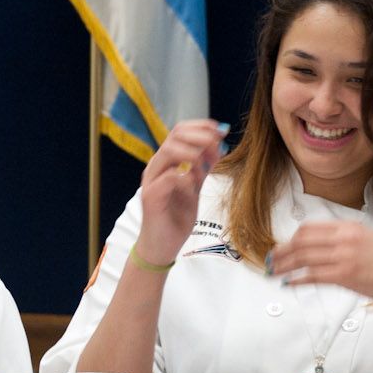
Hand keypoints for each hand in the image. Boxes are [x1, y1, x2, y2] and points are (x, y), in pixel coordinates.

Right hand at [135, 119, 227, 267]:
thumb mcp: (195, 187)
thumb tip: (219, 145)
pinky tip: (194, 188)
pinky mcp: (150, 197)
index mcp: (166, 162)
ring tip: (206, 166)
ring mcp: (151, 181)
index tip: (222, 131)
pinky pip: (169, 178)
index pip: (179, 131)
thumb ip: (203, 167)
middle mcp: (156, 167)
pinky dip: (187, 178)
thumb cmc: (175, 217)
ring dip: (194, 153)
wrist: (161, 245)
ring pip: (169, 151)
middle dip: (201, 136)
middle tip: (218, 145)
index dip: (201, 126)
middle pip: (174, 136)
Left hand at [268, 221, 372, 308]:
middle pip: (301, 241)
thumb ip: (345, 241)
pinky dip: (296, 280)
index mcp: (350, 228)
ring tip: (274, 273)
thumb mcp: (369, 242)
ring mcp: (345, 256)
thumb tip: (318, 249)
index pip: (309, 228)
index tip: (282, 247)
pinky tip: (290, 283)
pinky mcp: (346, 275)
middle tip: (271, 261)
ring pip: (302, 258)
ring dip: (284, 266)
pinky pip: (312, 276)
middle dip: (281, 252)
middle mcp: (346, 238)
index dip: (291, 239)